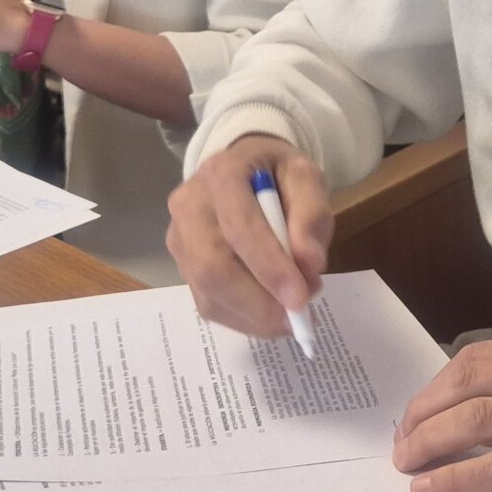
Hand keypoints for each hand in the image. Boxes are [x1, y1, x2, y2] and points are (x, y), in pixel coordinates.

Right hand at [165, 135, 331, 337]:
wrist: (246, 172)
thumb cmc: (279, 176)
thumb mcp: (307, 180)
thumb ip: (311, 216)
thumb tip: (309, 265)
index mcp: (222, 173)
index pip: (239, 226)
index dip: (269, 267)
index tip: (300, 298)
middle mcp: (189, 206)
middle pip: (212, 266)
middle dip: (258, 302)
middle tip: (298, 318)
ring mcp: (180, 238)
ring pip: (208, 292)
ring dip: (253, 315)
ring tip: (290, 317)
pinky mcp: (182, 266)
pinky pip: (208, 303)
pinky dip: (243, 319)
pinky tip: (270, 315)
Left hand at [392, 332, 491, 491]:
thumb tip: (461, 409)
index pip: (475, 359)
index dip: (434, 388)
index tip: (415, 415)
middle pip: (466, 384)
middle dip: (421, 415)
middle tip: (401, 444)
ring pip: (474, 422)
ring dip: (428, 445)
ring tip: (407, 467)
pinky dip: (454, 479)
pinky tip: (431, 490)